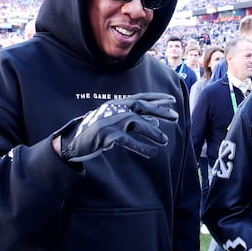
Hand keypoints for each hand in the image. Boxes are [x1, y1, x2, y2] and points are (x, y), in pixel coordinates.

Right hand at [59, 92, 177, 161]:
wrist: (75, 140)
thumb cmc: (98, 131)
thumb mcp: (117, 122)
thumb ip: (135, 120)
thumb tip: (156, 121)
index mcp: (117, 104)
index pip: (140, 98)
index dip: (156, 98)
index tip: (171, 100)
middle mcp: (115, 109)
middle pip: (141, 107)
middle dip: (160, 111)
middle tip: (176, 117)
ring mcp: (111, 121)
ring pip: (137, 123)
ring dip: (153, 132)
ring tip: (164, 141)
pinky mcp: (108, 135)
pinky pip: (129, 141)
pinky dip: (142, 147)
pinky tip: (152, 153)